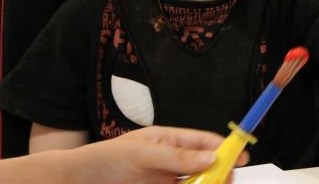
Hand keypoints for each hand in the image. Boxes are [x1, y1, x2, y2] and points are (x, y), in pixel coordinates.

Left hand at [65, 126, 249, 183]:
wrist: (77, 182)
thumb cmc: (105, 160)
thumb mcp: (142, 154)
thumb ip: (177, 156)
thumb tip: (212, 156)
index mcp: (167, 139)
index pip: (202, 141)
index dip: (224, 146)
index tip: (241, 156)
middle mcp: (169, 159)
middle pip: (204, 165)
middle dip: (219, 172)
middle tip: (227, 180)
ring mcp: (164, 179)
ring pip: (195, 183)